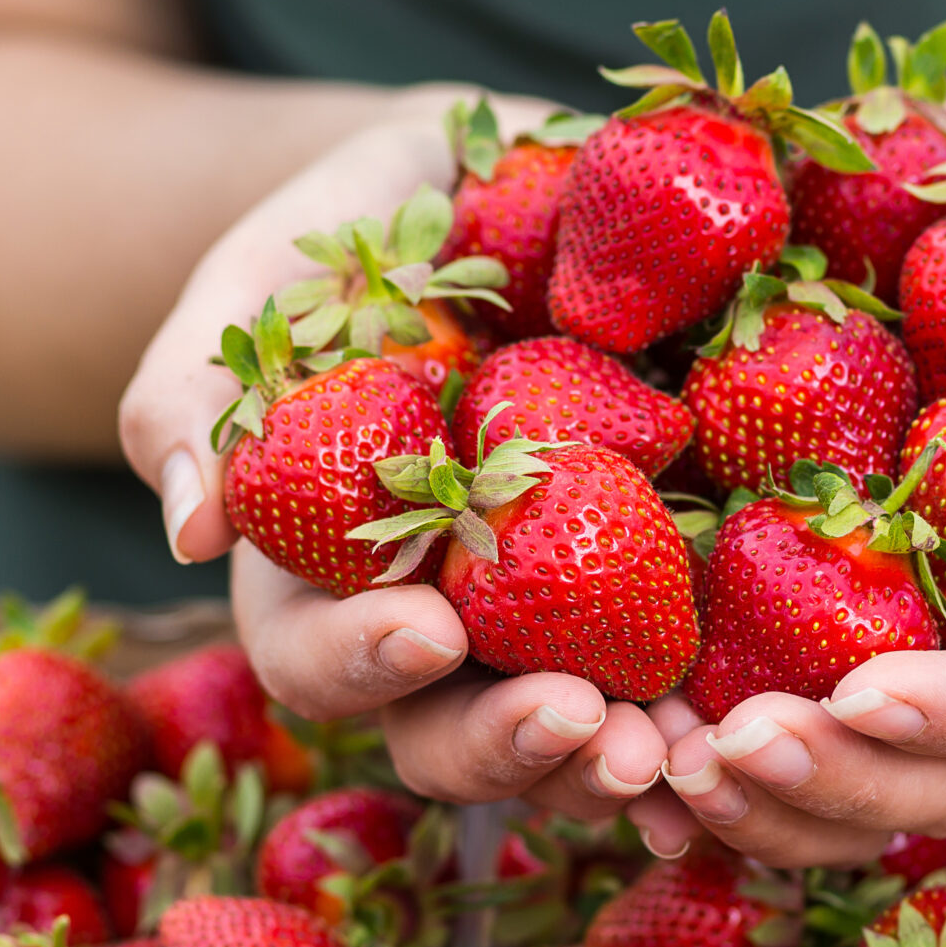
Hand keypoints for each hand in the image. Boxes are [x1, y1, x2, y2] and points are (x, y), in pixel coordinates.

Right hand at [118, 92, 666, 819]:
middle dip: (508, 742)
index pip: (318, 654)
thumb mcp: (266, 278)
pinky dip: (714, 712)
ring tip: (674, 755)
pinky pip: (684, 668)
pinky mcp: (662, 581)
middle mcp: (441, 620)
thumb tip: (190, 531)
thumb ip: (203, 388)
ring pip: (571, 732)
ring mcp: (555, 614)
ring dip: (617, 762)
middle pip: (448, 732)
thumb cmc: (355, 233)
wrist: (501, 184)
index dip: (363, 661)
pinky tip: (756, 723)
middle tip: (578, 721)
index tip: (428, 628)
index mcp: (326, 571)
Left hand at [627, 90, 945, 866]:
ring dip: (750, 809)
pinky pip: (751, 737)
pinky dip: (685, 769)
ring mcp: (886, 659)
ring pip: (842, 800)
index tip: (864, 693)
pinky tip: (612, 749)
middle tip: (726, 751)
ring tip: (655, 765)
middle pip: (935, 784)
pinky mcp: (790, 633)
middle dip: (836, 788)